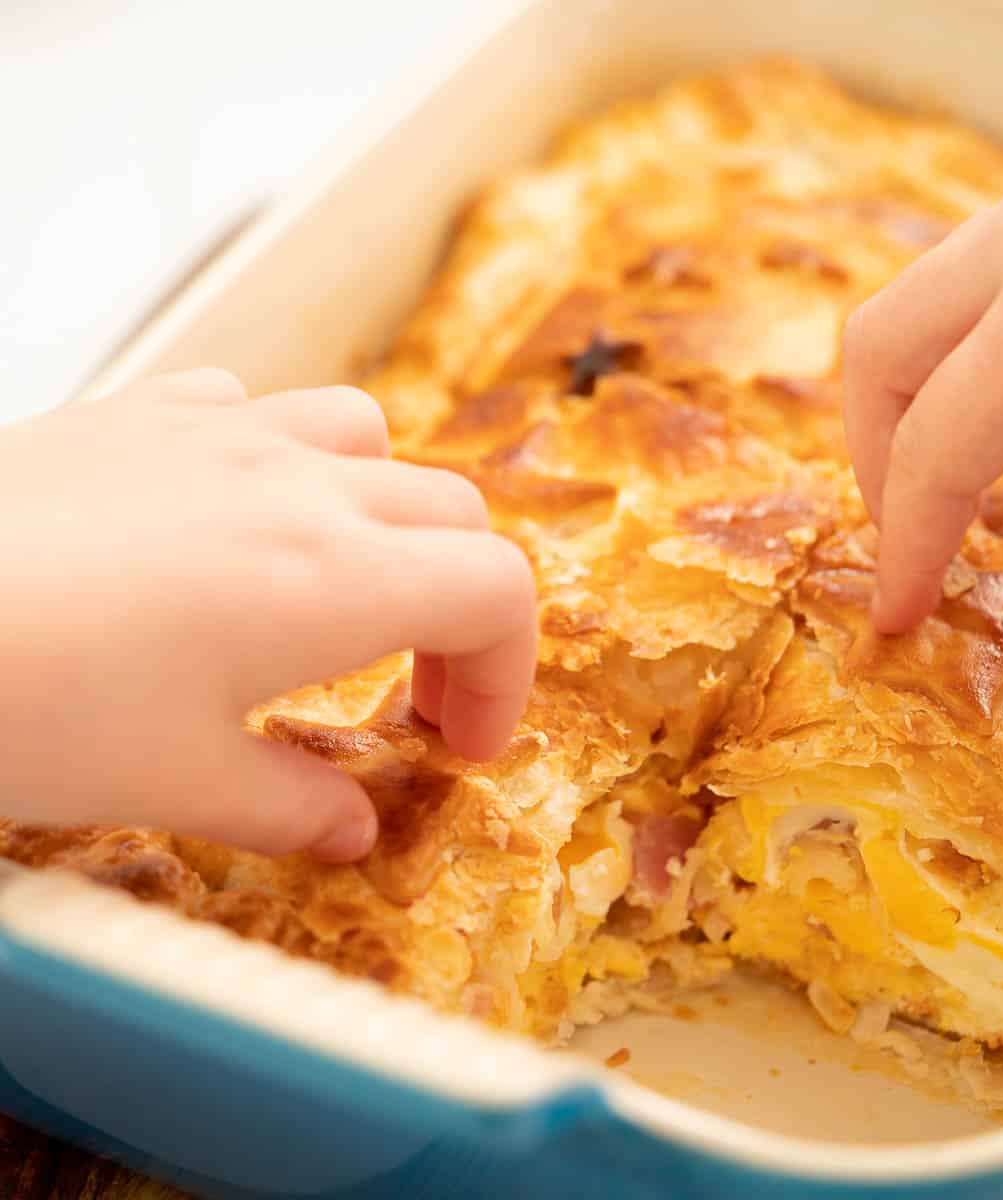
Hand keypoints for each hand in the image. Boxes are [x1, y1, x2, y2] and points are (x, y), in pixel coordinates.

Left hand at [0, 370, 535, 860]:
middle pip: (455, 516)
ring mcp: (223, 435)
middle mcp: (303, 488)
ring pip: (370, 437)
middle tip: (409, 691)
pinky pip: (255, 406)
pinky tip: (226, 514)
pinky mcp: (143, 412)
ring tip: (335, 582)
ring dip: (387, 513)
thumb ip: (290, 807)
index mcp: (337, 580)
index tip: (459, 744)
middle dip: (463, 609)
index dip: (507, 674)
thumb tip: (351, 832)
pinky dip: (280, 457)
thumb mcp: (175, 783)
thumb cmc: (28, 706)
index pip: (500, 591)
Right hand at [842, 140, 1002, 700]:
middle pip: (880, 351)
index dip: (906, 546)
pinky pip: (976, 276)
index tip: (899, 616)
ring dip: (915, 400)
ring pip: (917, 303)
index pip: (931, 449)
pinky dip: (962, 351)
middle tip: (919, 538)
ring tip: (958, 481)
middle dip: (877, 459)